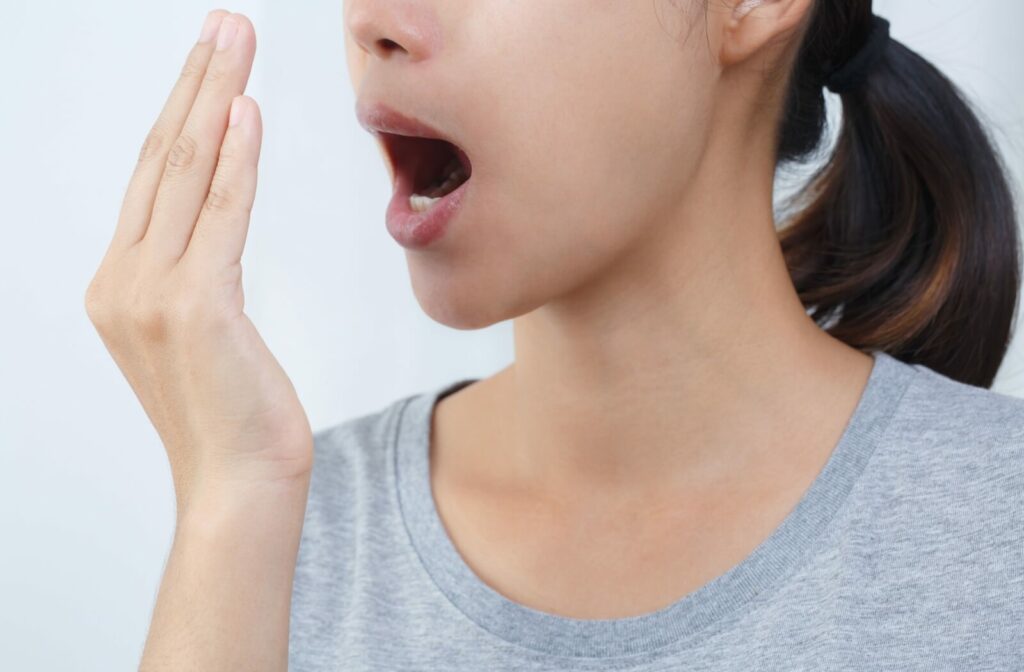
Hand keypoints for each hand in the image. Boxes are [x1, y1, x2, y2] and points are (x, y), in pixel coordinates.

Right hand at [85, 11, 312, 512]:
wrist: (240, 486)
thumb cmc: (235, 414)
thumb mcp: (208, 333)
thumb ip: (199, 272)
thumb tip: (217, 216)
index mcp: (122, 284)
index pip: (152, 178)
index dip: (183, 112)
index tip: (210, 62)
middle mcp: (122, 280)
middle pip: (161, 159)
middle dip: (196, 83)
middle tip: (223, 24)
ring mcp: (150, 293)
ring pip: (184, 175)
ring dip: (214, 98)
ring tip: (234, 39)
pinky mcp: (194, 307)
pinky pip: (220, 216)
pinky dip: (234, 161)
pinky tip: (246, 110)